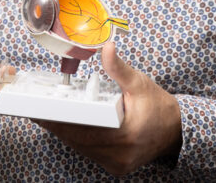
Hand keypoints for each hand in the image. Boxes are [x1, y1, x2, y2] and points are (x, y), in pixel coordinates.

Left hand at [37, 41, 181, 175]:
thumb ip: (119, 68)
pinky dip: (79, 140)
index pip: (82, 130)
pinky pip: (90, 153)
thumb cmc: (158, 106)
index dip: (59, 121)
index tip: (41, 112)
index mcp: (124, 136)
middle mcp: (119, 155)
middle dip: (58, 125)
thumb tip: (106, 49)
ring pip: (81, 148)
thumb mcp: (139, 83)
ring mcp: (117, 164)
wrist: (177, 131)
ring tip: (49, 116)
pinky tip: (68, 127)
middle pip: (77, 141)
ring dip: (66, 133)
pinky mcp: (116, 166)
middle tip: (39, 110)